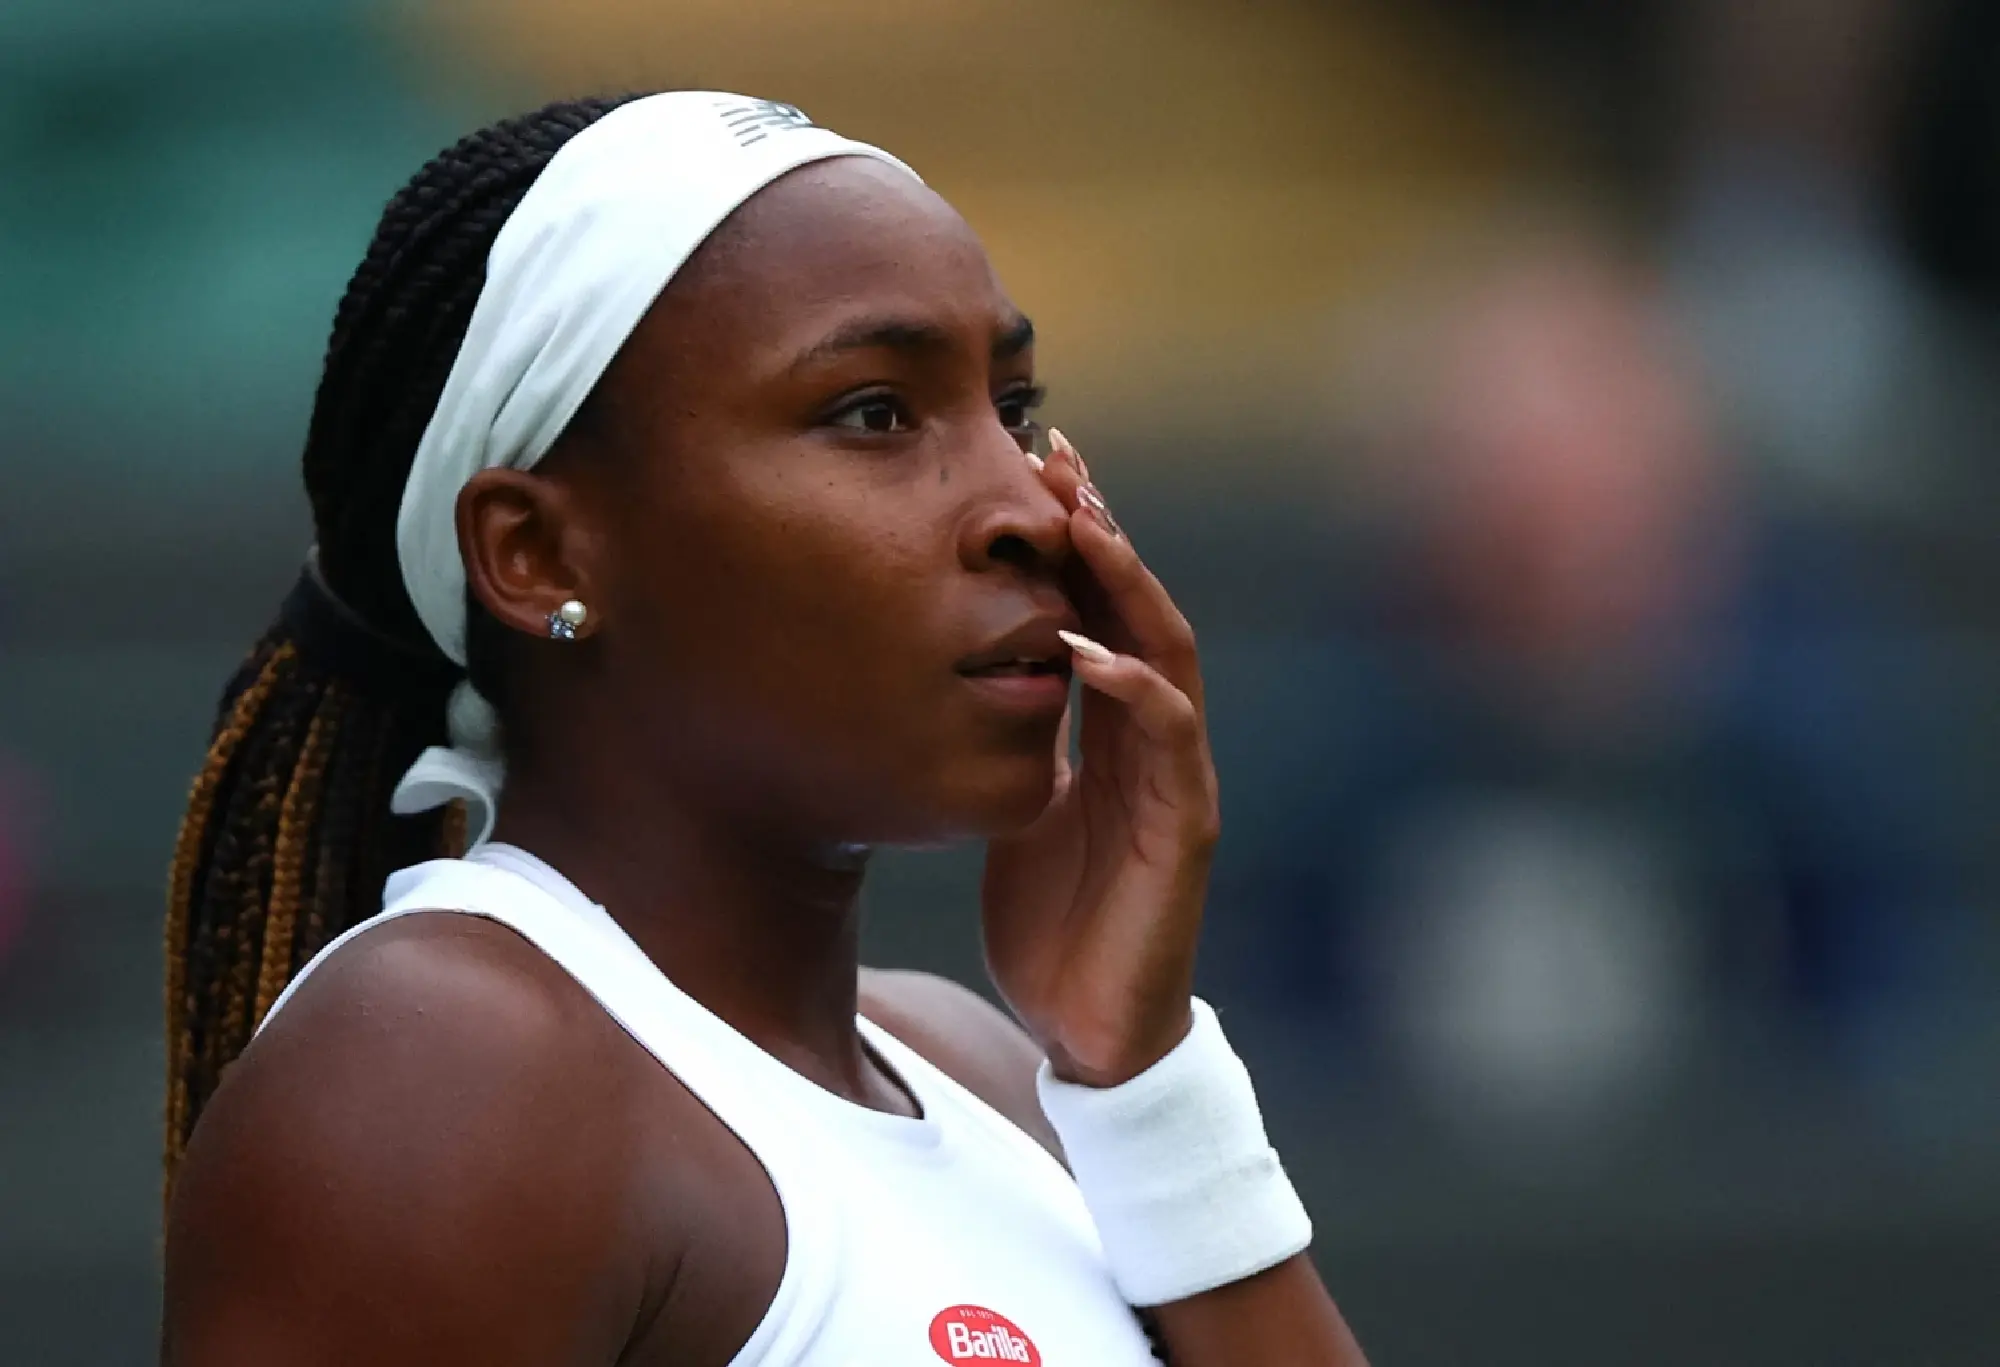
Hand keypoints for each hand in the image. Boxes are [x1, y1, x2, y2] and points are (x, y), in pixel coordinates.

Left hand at [981, 430, 1219, 1087]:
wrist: (1088, 1031)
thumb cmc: (1052, 922)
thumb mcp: (1014, 810)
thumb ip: (1012, 745)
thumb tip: (956, 681)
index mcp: (1113, 733)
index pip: (1103, 611)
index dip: (1073, 542)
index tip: (1029, 469)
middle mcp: (1154, 742)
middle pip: (1141, 609)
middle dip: (1102, 531)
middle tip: (1059, 456)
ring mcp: (1176, 780)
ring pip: (1167, 655)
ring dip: (1127, 584)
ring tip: (1081, 521)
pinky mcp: (1184, 830)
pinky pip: (1168, 742)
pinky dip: (1132, 687)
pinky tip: (1085, 648)